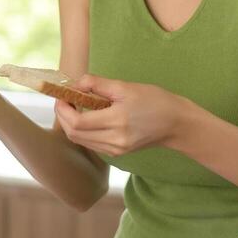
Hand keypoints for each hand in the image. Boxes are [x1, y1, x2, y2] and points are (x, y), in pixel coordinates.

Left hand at [54, 75, 187, 156]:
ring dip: (71, 124)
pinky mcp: (117, 153)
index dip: (64, 109)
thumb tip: (75, 84)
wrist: (176, 123)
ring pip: (81, 140)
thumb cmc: (155, 100)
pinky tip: (88, 117)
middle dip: (63, 117)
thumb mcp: (125, 86)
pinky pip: (91, 143)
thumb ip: (97, 84)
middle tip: (64, 100)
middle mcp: (115, 140)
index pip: (78, 122)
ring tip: (75, 107)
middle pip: (75, 134)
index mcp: (117, 121)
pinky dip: (83, 131)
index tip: (62, 96)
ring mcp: (116, 150)